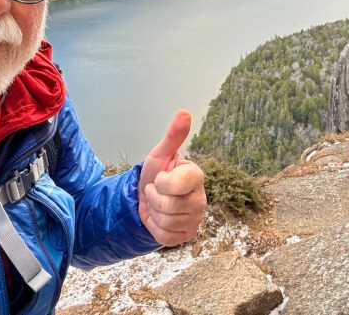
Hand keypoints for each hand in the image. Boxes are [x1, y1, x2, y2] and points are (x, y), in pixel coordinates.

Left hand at [138, 109, 206, 245]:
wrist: (146, 199)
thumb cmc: (156, 174)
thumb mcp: (160, 154)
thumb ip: (173, 136)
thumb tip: (184, 112)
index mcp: (196, 176)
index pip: (176, 184)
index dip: (160, 183)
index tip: (159, 179)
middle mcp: (201, 198)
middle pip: (169, 206)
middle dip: (154, 199)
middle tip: (155, 192)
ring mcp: (196, 218)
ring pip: (167, 222)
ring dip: (154, 213)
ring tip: (157, 204)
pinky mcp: (188, 235)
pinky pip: (166, 237)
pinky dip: (155, 228)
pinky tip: (159, 219)